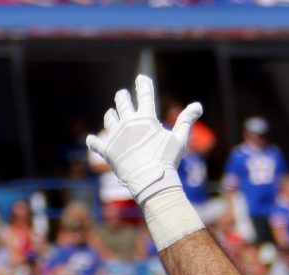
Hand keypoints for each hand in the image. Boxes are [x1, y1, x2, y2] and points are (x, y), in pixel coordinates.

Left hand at [86, 75, 202, 204]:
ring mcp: (116, 136)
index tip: (141, 78)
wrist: (151, 181)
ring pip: (109, 118)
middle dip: (123, 97)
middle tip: (122, 95)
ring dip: (111, 115)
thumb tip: (198, 105)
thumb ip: (187, 120)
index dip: (143, 84)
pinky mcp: (108, 151)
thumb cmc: (167, 160)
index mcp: (145, 118)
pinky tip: (90, 139)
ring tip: (111, 114)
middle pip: (122, 102)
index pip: (145, 94)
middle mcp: (128, 122)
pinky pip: (96, 144)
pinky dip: (93, 141)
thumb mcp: (180, 139)